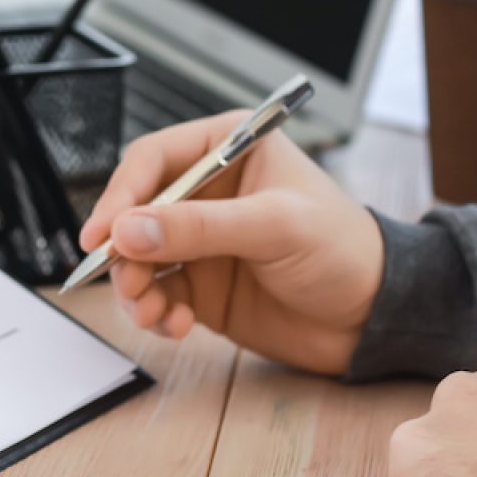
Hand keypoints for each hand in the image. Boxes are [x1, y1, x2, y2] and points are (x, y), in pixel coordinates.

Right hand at [79, 112, 382, 374]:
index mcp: (227, 150)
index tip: (102, 233)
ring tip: (151, 312)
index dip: (120, 195)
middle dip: (123, 251)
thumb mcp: (275, 227)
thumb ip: (200, 228)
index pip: (152, 160)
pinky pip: (156, 294)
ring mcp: (199, 240)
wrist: (375, 317)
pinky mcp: (199, 284)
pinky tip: (177, 325)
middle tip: (127, 282)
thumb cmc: (345, 250)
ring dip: (134, 287)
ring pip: (136, 257)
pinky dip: (155, 312)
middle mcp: (206, 192)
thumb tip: (129, 231)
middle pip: (133, 212)